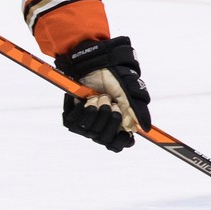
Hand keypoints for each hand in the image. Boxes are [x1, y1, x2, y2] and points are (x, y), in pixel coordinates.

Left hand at [57, 36, 151, 151]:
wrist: (94, 65)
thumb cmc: (111, 79)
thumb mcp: (126, 94)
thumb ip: (133, 112)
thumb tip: (139, 129)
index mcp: (114, 124)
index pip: (117, 144)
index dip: (121, 140)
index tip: (125, 133)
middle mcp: (99, 127)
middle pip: (106, 139)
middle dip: (112, 118)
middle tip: (112, 102)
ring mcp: (84, 124)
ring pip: (93, 131)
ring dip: (100, 109)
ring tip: (100, 96)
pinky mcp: (71, 119)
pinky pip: (79, 123)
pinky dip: (87, 108)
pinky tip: (88, 99)